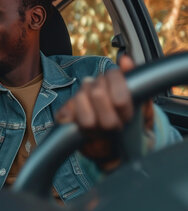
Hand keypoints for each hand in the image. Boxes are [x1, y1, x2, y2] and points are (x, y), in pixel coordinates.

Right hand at [55, 56, 153, 170]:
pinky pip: (65, 113)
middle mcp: (93, 86)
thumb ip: (139, 84)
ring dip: (95, 124)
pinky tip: (87, 131)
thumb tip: (125, 61)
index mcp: (112, 81)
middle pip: (97, 93)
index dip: (121, 99)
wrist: (119, 150)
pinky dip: (76, 124)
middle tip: (116, 126)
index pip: (112, 76)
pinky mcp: (66, 113)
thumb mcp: (144, 108)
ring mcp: (78, 99)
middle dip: (109, 116)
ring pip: (81, 102)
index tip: (127, 115)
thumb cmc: (132, 127)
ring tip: (103, 131)